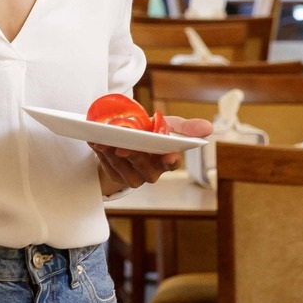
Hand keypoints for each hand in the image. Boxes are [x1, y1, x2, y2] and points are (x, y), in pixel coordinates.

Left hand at [91, 115, 212, 193]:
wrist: (125, 138)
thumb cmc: (151, 133)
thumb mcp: (167, 126)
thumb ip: (185, 127)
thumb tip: (208, 127)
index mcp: (166, 160)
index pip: (172, 164)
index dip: (170, 161)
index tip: (169, 155)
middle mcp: (152, 172)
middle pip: (145, 169)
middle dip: (135, 158)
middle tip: (124, 147)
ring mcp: (133, 176)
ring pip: (124, 170)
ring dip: (112, 156)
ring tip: (103, 141)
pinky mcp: (116, 176)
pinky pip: (107, 168)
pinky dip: (100, 155)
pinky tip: (94, 142)